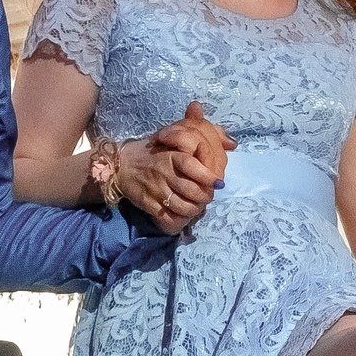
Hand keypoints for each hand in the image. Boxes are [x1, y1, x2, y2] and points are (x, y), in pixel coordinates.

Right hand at [116, 102, 233, 231]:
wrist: (123, 164)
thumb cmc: (157, 150)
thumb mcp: (178, 137)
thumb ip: (208, 134)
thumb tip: (232, 143)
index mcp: (172, 155)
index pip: (191, 165)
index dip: (207, 176)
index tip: (218, 183)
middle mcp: (164, 172)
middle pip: (191, 191)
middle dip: (204, 197)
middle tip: (207, 196)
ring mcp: (155, 189)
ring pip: (183, 207)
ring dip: (194, 210)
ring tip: (196, 205)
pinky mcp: (148, 203)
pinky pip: (167, 218)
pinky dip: (179, 221)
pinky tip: (182, 215)